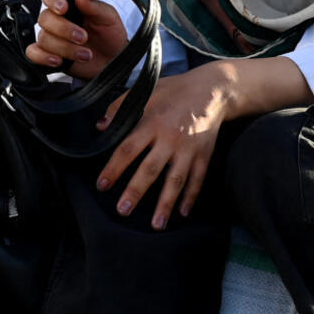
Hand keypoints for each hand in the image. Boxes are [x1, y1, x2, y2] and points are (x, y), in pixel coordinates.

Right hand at [25, 0, 129, 81]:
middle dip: (64, 29)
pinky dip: (43, 57)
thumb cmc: (110, 33)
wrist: (113, 58)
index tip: (63, 9)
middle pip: (44, 18)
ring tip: (85, 54)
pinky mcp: (48, 55)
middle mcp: (56, 20)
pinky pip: (33, 54)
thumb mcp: (108, 17)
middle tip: (83, 38)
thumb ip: (94, 6)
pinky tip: (58, 61)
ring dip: (65, 48)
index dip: (53, 0)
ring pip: (44, 38)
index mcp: (69, 5)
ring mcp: (51, 37)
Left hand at [95, 65, 237, 229]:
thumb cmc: (175, 90)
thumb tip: (100, 126)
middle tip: (123, 210)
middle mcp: (170, 138)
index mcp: (152, 123)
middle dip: (136, 191)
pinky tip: (183, 213)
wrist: (212, 89)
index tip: (102, 185)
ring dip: (165, 203)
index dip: (114, 168)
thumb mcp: (147, 91)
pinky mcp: (204, 155)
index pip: (128, 149)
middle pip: (150, 169)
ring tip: (156, 225)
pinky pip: (197, 179)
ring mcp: (189, 149)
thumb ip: (120, 106)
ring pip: (175, 180)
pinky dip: (191, 197)